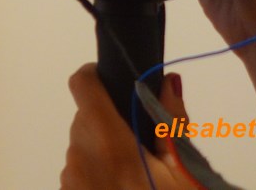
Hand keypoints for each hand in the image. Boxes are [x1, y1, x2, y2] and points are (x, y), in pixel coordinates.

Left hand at [62, 63, 188, 188]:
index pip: (83, 85)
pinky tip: (122, 186)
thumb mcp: (186, 175)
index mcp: (108, 143)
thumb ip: (172, 124)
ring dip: (106, 149)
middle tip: (144, 145)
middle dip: (113, 122)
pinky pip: (79, 168)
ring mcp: (69, 177)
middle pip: (88, 117)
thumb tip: (169, 82)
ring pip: (84, 144)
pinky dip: (98, 171)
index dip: (96, 76)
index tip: (117, 82)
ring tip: (137, 174)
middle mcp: (79, 155)